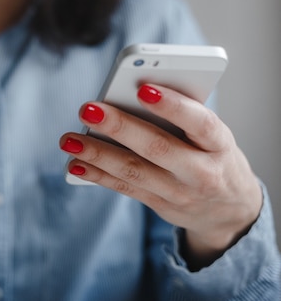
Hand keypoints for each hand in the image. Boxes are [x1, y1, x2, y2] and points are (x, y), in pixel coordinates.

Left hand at [59, 84, 262, 269]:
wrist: (231, 211)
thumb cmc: (213, 155)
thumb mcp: (213, 136)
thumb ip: (182, 118)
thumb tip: (131, 95)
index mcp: (220, 144)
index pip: (201, 123)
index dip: (173, 106)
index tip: (143, 89)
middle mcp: (202, 172)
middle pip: (158, 148)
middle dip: (119, 127)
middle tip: (87, 109)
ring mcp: (180, 193)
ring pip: (134, 171)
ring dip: (97, 153)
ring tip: (69, 139)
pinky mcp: (160, 205)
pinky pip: (125, 188)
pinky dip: (97, 175)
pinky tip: (75, 163)